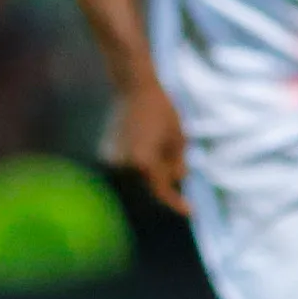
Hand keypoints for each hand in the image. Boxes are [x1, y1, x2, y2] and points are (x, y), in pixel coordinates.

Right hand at [101, 81, 188, 214]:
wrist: (134, 88)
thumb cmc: (162, 110)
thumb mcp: (179, 139)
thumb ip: (177, 164)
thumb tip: (177, 179)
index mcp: (144, 162)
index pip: (162, 190)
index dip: (177, 202)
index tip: (191, 210)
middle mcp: (125, 164)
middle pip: (151, 182)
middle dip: (165, 174)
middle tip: (173, 151)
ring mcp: (113, 158)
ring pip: (139, 173)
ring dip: (152, 165)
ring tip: (157, 139)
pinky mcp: (107, 151)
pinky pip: (129, 164)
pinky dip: (139, 157)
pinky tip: (144, 136)